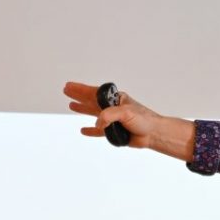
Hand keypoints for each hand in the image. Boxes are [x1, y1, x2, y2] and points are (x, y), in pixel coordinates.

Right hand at [61, 81, 194, 160]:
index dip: (80, 89)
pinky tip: (84, 130)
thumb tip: (97, 123)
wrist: (154, 134)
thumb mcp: (126, 113)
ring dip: (82, 109)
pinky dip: (91, 130)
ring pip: (93, 113)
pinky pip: (99, 131)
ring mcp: (113, 119)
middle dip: (78, 96)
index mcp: (115, 99)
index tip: (69, 86)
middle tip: (66, 91)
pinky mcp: (114, 131)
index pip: (94, 92)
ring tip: (72, 106)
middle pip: (91, 100)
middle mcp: (113, 108)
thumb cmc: (145, 120)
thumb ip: (109, 116)